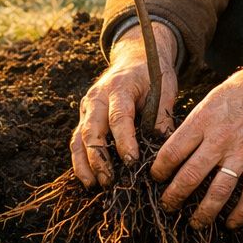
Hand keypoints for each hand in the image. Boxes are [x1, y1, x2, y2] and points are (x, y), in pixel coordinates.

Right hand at [71, 21, 177, 187]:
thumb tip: (165, 147)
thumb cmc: (151, 74)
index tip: (132, 161)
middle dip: (99, 158)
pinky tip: (88, 179)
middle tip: (109, 180)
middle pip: (91, 130)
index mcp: (118, 88)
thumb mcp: (164, 88)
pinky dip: (80, 161)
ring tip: (94, 185)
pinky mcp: (84, 116)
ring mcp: (87, 107)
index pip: (118, 117)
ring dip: (84, 163)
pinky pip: (77, 140)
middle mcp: (97, 97)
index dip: (124, 141)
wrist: (133, 58)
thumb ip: (163, 116)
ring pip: (78, 138)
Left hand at [151, 55, 242, 228]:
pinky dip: (240, 213)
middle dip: (174, 196)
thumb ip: (194, 127)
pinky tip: (231, 223)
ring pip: (218, 192)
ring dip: (203, 212)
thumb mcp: (209, 101)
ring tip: (194, 223)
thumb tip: (176, 152)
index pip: (172, 152)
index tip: (156, 178)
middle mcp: (221, 139)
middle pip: (190, 176)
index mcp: (203, 121)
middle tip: (167, 205)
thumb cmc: (240, 92)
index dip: (159, 170)